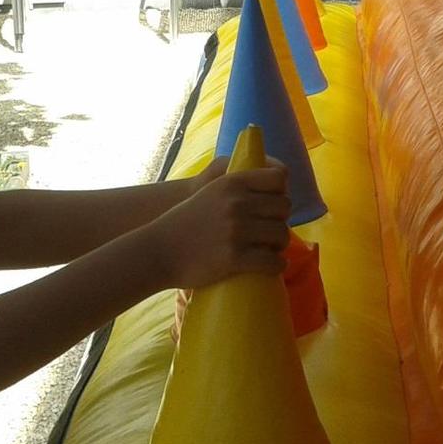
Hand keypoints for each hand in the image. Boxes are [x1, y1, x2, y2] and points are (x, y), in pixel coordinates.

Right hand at [150, 159, 290, 289]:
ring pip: (281, 234)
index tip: (275, 204)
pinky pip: (272, 261)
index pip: (278, 177)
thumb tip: (268, 190)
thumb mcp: (210, 191)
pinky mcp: (234, 258)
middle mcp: (237, 203)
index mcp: (232, 182)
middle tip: (271, 231)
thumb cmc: (186, 221)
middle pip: (284, 207)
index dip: (282, 191)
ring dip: (280, 244)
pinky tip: (273, 266)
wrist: (159, 250)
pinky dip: (277, 265)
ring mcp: (236, 230)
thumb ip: (236, 187)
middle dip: (280, 220)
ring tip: (271, 249)